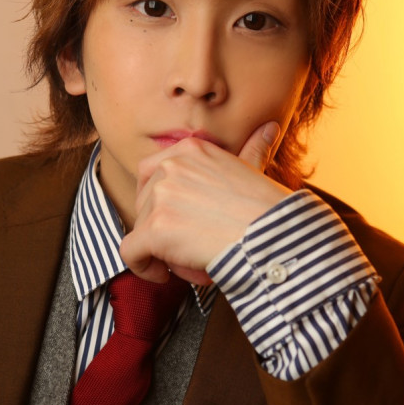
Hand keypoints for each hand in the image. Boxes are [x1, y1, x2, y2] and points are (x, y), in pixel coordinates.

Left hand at [119, 121, 292, 283]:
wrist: (272, 237)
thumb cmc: (268, 210)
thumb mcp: (255, 171)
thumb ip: (253, 151)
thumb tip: (270, 129)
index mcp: (190, 150)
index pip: (152, 173)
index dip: (158, 201)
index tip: (176, 219)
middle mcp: (170, 167)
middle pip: (143, 203)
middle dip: (159, 226)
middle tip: (187, 244)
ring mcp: (160, 197)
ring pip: (139, 230)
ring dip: (159, 250)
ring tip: (190, 260)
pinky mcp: (154, 229)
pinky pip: (130, 253)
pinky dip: (143, 268)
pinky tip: (163, 275)